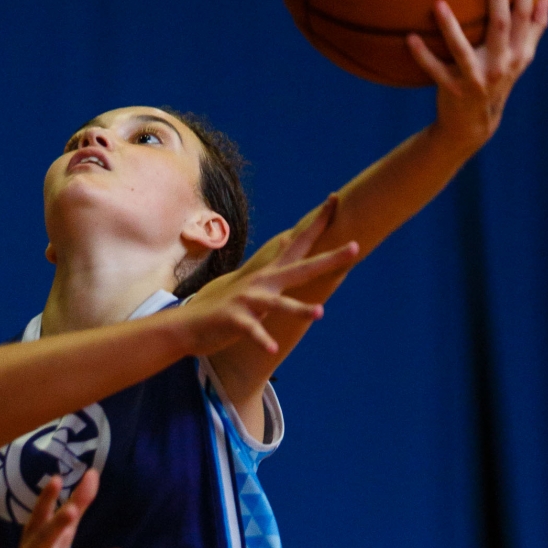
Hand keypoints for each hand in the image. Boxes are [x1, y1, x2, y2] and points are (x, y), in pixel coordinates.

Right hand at [186, 197, 359, 356]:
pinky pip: (252, 330)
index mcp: (270, 274)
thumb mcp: (256, 286)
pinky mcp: (235, 320)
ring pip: (278, 303)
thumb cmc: (229, 308)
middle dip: (330, 259)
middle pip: (302, 269)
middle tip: (356, 247)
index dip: (318, 223)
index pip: (299, 243)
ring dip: (299, 308)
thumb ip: (276, 269)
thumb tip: (288, 243)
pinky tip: (273, 347)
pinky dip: (262, 338)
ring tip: (320, 313)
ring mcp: (248, 300)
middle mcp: (262, 282)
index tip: (335, 200)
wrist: (190, 325)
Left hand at [408, 0, 547, 149]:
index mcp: (518, 53)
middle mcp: (500, 65)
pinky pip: (434, 69)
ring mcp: (475, 78)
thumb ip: (534, 27)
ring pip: (462, 49)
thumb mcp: (520, 57)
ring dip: (449, 26)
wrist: (474, 122)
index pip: (525, 17)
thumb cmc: (497, 78)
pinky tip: (409, 37)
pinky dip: (422, 55)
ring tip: (438, 3)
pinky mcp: (452, 89)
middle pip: (501, 27)